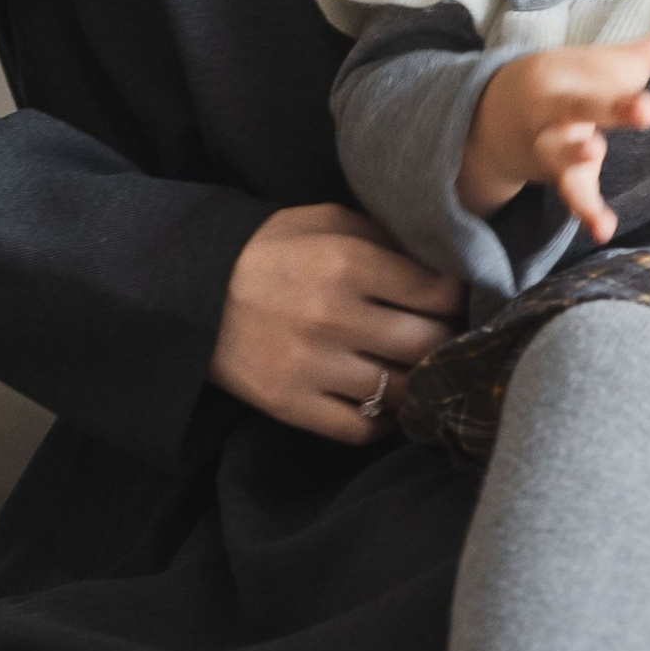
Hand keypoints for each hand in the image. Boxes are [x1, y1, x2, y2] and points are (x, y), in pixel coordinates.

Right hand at [210, 202, 463, 443]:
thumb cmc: (269, 250)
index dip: (459, 296)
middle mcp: (333, 317)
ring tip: (419, 369)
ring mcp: (311, 366)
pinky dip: (383, 420)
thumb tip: (445, 261)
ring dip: (420, 382)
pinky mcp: (290, 404)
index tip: (459, 299)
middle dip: (448, 341)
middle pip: (427, 344)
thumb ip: (385, 236)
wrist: (190, 291)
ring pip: (402, 392)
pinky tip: (386, 402)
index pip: (437, 292)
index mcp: (347, 263)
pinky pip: (361, 429)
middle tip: (448, 337)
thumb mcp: (326, 221)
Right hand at [459, 35, 649, 245]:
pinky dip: (587, 213)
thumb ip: (622, 59)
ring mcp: (549, 147)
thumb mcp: (576, 67)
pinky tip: (603, 228)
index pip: (597, 69)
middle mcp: (548, 110)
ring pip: (562, 155)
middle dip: (611, 107)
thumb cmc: (551, 88)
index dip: (626, 70)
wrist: (487, 121)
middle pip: (578, 105)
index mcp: (556, 74)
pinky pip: (574, 196)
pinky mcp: (559, 178)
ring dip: (576, 155)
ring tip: (595, 153)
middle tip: (646, 108)